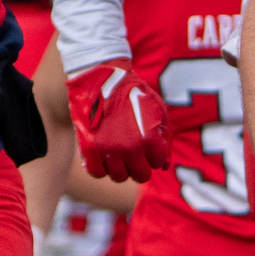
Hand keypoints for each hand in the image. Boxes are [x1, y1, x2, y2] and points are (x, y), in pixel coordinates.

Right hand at [67, 58, 168, 182]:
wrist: (104, 78)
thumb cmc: (134, 94)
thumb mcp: (158, 111)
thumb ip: (165, 138)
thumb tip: (163, 166)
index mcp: (148, 138)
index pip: (157, 162)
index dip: (154, 153)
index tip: (149, 144)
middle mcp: (128, 148)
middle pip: (140, 175)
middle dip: (141, 166)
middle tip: (136, 154)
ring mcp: (107, 149)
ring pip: (119, 177)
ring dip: (122, 168)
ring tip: (120, 153)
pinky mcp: (89, 148)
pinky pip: (96, 172)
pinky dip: (101, 168)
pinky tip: (104, 156)